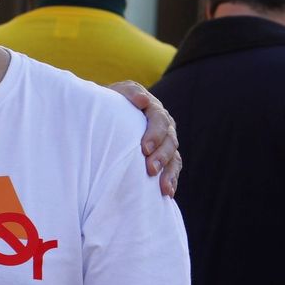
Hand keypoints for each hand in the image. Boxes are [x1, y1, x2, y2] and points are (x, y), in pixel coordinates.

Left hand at [107, 81, 180, 196]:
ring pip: (174, 157)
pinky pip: (173, 168)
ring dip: (169, 172)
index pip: (159, 120)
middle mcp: (164, 126)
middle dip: (161, 156)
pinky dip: (171, 180)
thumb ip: (130, 93)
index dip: (154, 134)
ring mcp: (166, 142)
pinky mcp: (164, 157)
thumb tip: (143, 100)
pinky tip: (168, 192)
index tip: (144, 149)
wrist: (111, 114)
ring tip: (163, 187)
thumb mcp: (118, 92)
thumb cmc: (113, 103)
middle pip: (169, 141)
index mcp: (154, 109)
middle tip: (150, 169)